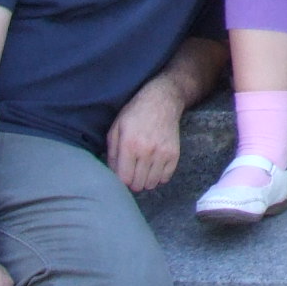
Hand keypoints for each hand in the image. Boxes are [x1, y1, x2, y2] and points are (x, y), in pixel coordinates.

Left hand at [105, 74, 187, 191]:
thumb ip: (111, 153)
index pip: (124, 179)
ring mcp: (163, 153)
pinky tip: (154, 167)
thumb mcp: (116, 128)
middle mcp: (147, 151)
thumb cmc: (135, 114)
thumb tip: (113, 174)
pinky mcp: (174, 154)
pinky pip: (165, 178)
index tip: (121, 175)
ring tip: (143, 170)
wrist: (163, 100)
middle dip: (132, 182)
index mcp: (129, 144)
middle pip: (138, 184)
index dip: (120, 182)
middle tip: (132, 172)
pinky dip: (158, 177)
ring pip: (151, 184)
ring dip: (145, 181)